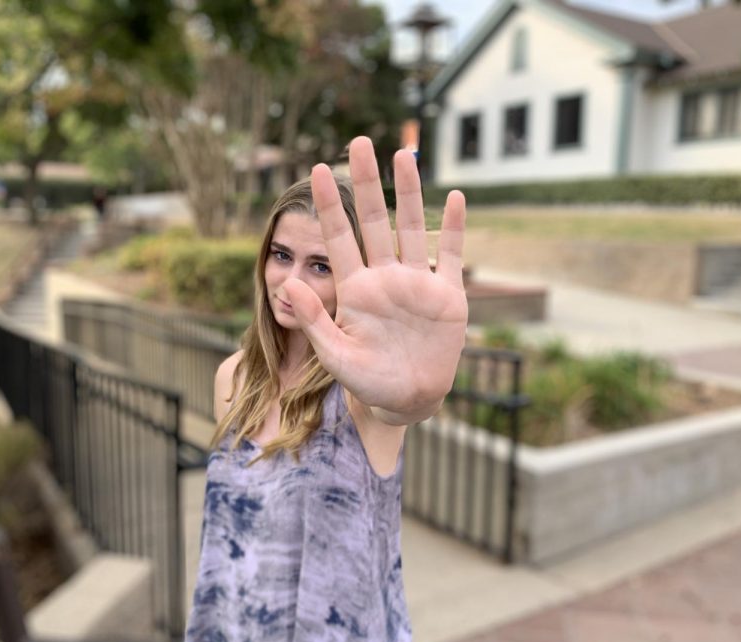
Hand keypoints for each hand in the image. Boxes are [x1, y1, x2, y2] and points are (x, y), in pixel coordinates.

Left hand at [283, 136, 466, 421]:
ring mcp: (417, 283)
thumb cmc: (366, 381)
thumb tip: (285, 281)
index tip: (316, 169)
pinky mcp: (447, 295)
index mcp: (355, 289)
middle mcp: (385, 277)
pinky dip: (455, 228)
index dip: (329, 205)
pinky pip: (451, 255)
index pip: (339, 237)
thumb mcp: (335, 355)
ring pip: (411, 228)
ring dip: (408, 193)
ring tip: (403, 157)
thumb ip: (314, 319)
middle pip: (375, 220)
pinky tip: (454, 198)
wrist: (407, 400)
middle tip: (359, 142)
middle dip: (367, 182)